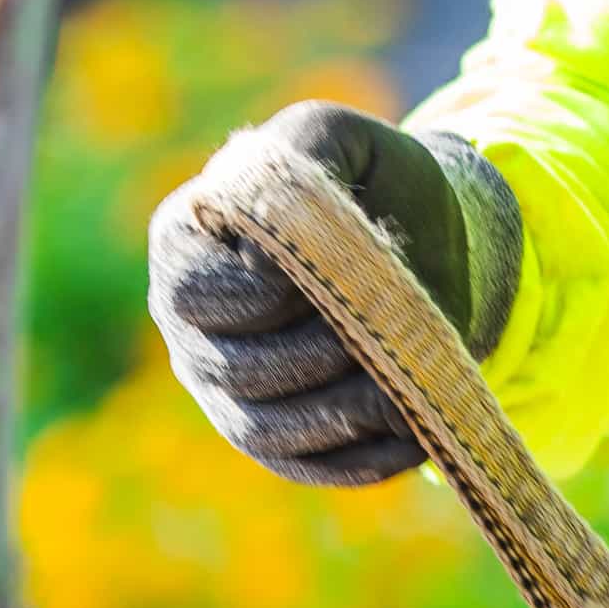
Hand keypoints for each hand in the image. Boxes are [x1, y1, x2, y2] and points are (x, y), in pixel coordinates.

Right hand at [147, 101, 521, 486]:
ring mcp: (226, 394)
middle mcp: (188, 329)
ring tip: (407, 379)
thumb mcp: (342, 139)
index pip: (198, 293)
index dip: (272, 292)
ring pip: (268, 433)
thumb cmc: (373, 182)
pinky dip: (365, 458)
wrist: (425, 241)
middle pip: (235, 372)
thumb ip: (304, 154)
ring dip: (344, 412)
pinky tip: (416, 430)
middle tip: (384, 327)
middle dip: (317, 355)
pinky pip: (312, 469)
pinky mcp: (279, 443)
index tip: (344, 264)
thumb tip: (273, 255)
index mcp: (183, 247)